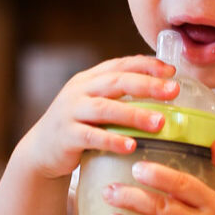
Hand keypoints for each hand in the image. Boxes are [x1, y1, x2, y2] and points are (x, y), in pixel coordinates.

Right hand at [16, 55, 178, 179]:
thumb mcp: (95, 103)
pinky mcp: (66, 136)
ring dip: (134, 114)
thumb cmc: (79, 125)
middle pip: (116, 82)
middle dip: (147, 85)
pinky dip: (112, 141)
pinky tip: (132, 146)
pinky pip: (91, 136)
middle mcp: (79, 91)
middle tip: (174, 91)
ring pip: (105, 108)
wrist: (41, 150)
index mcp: (90, 79)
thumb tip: (163, 89)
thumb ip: (120, 95)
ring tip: (160, 123)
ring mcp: (70, 112)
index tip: (172, 71)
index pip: (121, 64)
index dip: (147, 65)